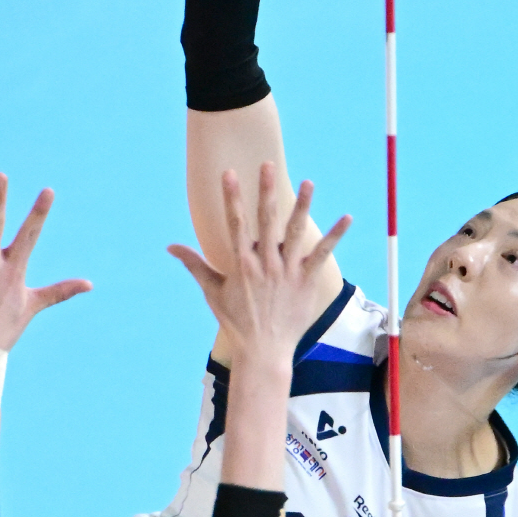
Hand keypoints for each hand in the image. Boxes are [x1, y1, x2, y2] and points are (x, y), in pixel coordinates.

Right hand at [169, 163, 350, 368]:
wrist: (263, 351)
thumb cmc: (236, 322)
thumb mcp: (212, 291)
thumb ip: (194, 264)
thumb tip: (171, 247)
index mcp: (241, 264)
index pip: (235, 223)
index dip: (232, 196)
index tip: (229, 173)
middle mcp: (265, 264)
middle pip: (266, 220)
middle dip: (266, 190)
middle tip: (267, 165)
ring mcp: (287, 272)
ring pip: (295, 232)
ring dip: (302, 205)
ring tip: (308, 182)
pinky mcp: (306, 282)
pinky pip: (322, 255)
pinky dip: (335, 236)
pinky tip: (346, 218)